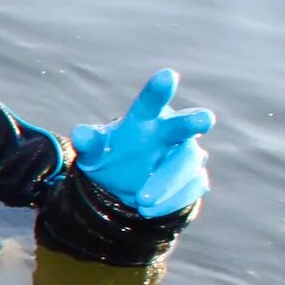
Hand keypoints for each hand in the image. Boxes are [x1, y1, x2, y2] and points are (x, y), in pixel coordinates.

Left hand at [70, 70, 212, 218]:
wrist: (126, 185)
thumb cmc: (113, 155)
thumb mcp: (96, 151)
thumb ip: (90, 142)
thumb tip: (80, 133)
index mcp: (147, 118)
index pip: (151, 101)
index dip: (159, 89)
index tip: (167, 75)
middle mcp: (172, 131)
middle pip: (185, 125)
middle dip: (193, 121)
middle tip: (204, 120)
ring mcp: (188, 155)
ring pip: (188, 163)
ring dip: (168, 182)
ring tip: (141, 200)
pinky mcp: (195, 178)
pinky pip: (191, 187)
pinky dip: (172, 200)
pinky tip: (150, 209)